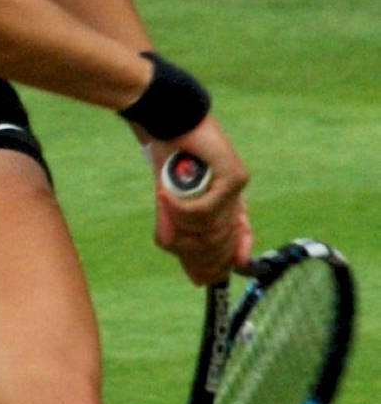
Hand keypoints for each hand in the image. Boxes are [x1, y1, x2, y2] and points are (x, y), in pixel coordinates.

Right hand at [148, 118, 252, 285]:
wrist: (169, 122)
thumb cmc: (168, 158)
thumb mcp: (171, 204)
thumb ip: (183, 235)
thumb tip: (197, 282)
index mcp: (225, 207)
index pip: (235, 248)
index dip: (216, 266)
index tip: (201, 279)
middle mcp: (236, 201)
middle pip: (218, 248)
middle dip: (191, 249)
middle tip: (171, 235)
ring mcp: (237, 190)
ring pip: (210, 231)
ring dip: (180, 221)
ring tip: (166, 202)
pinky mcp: (234, 179)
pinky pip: (206, 212)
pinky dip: (182, 209)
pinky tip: (168, 197)